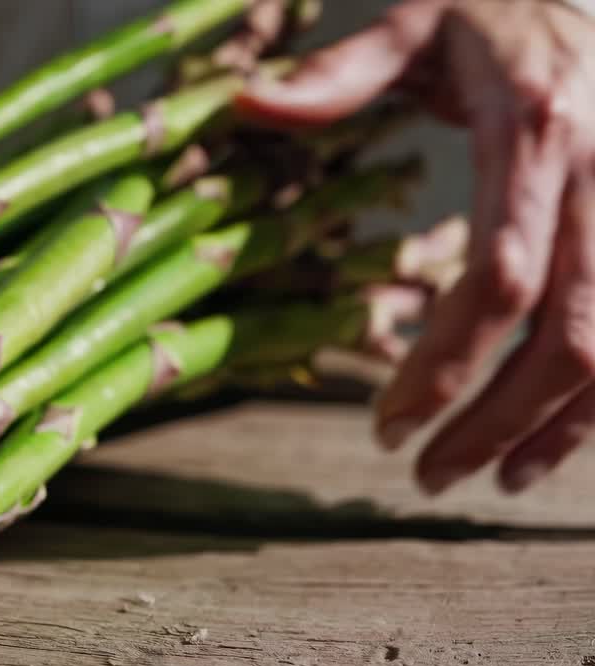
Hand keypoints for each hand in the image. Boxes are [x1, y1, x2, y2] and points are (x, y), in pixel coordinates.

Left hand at [235, 0, 594, 494]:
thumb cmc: (494, 9)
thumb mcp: (416, 21)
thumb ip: (339, 73)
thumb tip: (244, 105)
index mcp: (536, 133)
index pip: (500, 277)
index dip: (446, 361)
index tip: (384, 421)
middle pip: (565, 333)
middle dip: (493, 417)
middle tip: (420, 472)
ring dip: (550, 428)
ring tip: (476, 479)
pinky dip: (592, 406)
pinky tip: (541, 448)